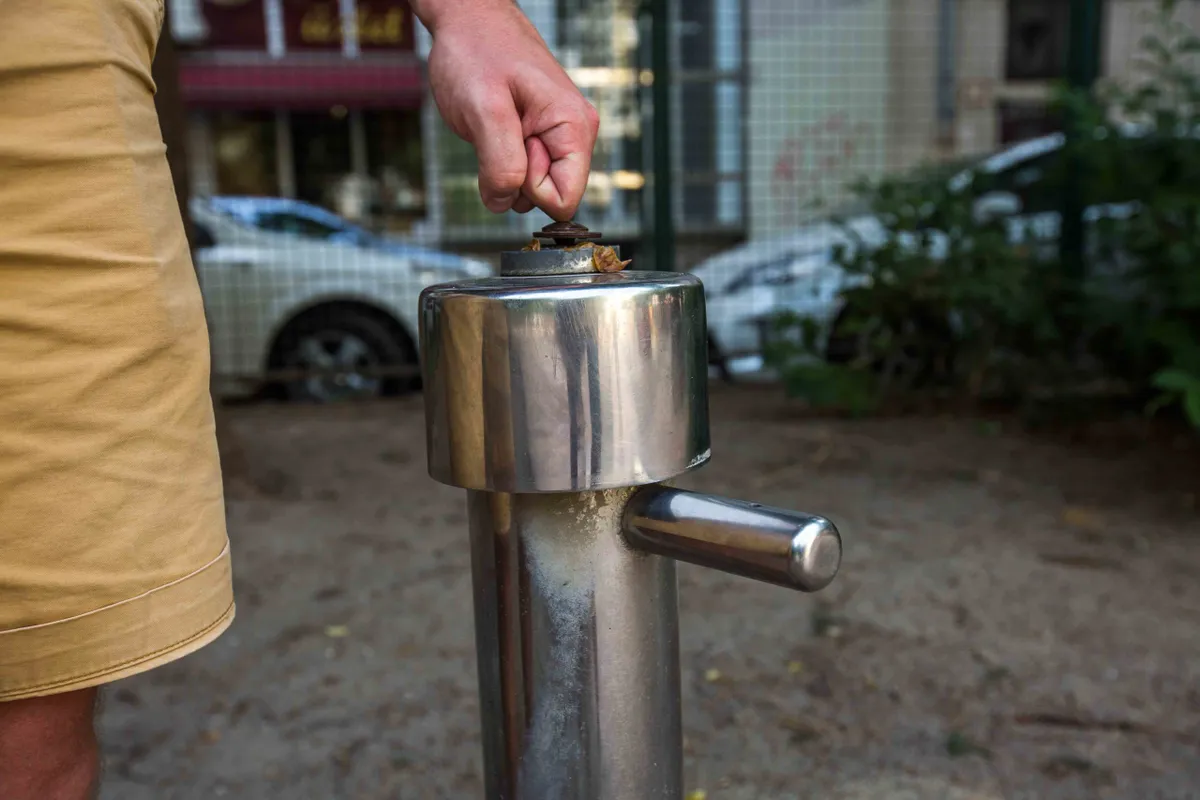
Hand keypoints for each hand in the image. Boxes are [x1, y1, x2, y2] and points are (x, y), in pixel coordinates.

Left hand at [415, 0, 598, 219]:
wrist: (468, 20)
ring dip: (505, 167)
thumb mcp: (483, 110)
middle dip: (515, 177)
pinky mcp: (540, 135)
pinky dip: (501, 158)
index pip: (564, 200)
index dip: (529, 188)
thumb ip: (500, 164)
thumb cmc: (476, 52)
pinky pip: (523, 170)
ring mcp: (558, 135)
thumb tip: (504, 203)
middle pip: (549, 195)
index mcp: (574, 128)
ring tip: (496, 124)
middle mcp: (575, 134)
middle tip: (499, 130)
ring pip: (533, 187)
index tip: (513, 147)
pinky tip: (496, 127)